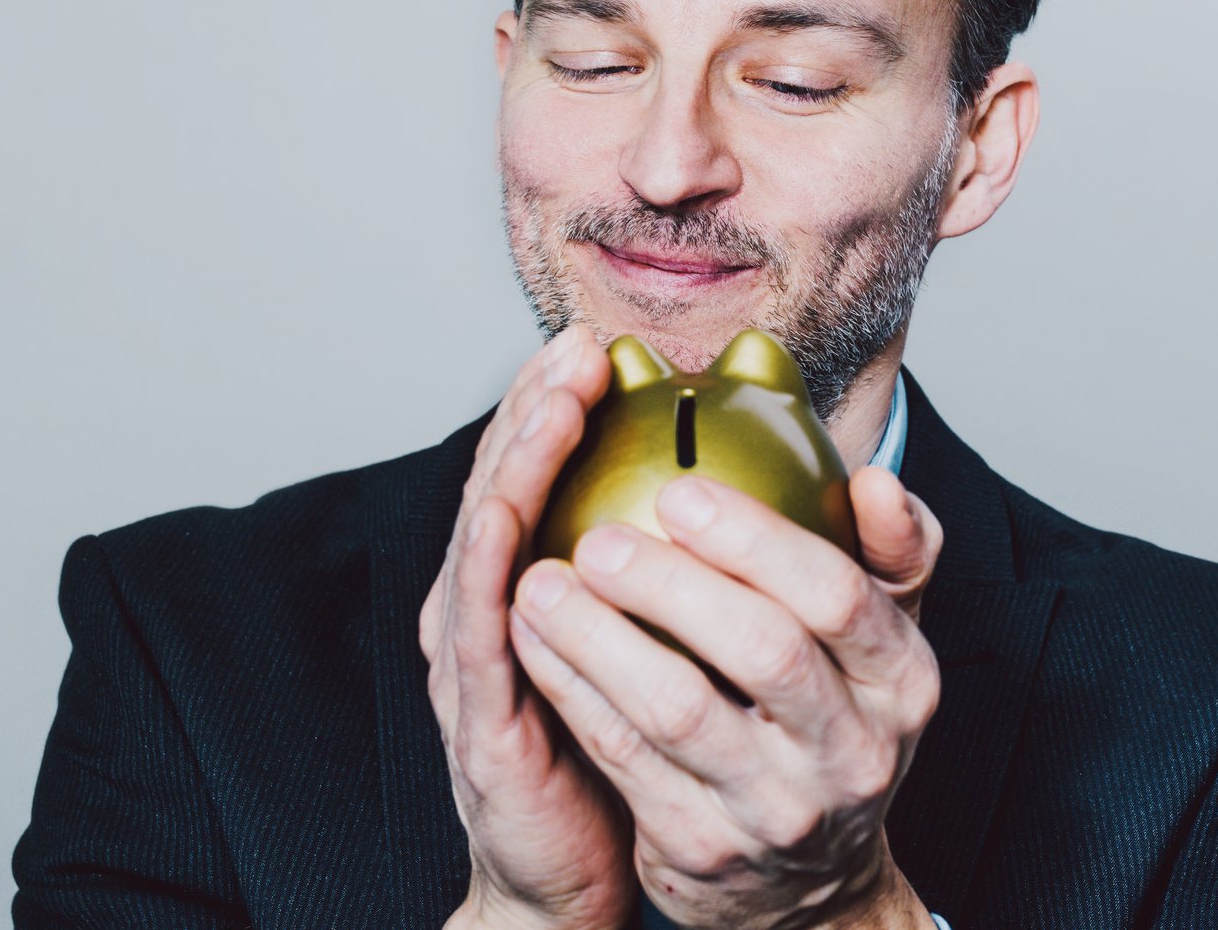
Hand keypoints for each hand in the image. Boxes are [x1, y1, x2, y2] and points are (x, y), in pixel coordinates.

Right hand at [419, 325, 634, 929]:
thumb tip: (742, 494)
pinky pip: (484, 631)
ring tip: (551, 401)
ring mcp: (475, 659)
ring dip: (513, 466)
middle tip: (575, 347)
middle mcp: (491, 608)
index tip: (602, 342)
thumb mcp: (656, 644)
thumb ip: (678, 569)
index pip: (542, 473)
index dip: (561, 403)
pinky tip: (512, 516)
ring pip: (485, 540)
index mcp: (532, 582)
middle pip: (503, 484)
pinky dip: (491, 565)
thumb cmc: (627, 754)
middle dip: (535, 408)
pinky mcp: (478, 717)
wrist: (570, 881)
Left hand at [507, 464, 945, 929]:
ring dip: (599, 637)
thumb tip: (875, 480)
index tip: (681, 493)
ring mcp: (775, 807)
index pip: (840, 596)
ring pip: (679, 709)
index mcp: (901, 680)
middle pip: (763, 650)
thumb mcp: (883, 642)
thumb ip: (894, 553)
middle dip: (671, 584)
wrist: (811, 882)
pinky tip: (533, 639)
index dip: (757, 540)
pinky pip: (623, 756)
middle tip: (599, 540)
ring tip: (543, 584)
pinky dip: (572, 689)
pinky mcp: (702, 846)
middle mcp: (850, 750)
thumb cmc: (833, 720)